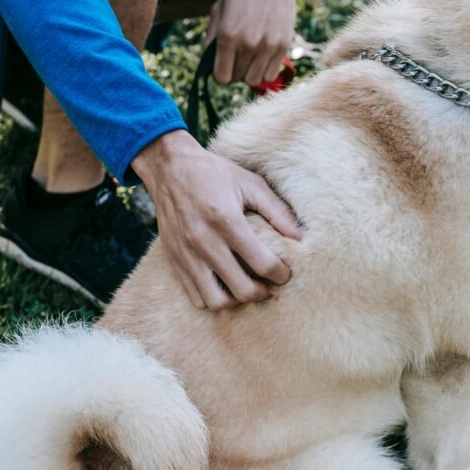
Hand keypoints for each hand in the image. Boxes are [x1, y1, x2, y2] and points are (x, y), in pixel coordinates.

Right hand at [131, 130, 301, 310]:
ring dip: (236, 301)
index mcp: (226, 221)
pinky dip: (213, 298)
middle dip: (263, 293)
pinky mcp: (175, 261)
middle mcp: (204, 242)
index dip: (280, 274)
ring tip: (247, 288)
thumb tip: (300, 237)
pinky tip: (225, 285)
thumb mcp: (250, 183)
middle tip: (270, 286)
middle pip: (241, 289)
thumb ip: (277, 211)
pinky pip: (195, 296)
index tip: (285, 273)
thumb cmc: (214, 173)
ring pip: (215, 301)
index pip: (262, 263)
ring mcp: (187, 255)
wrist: (169, 168)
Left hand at [206, 0, 302, 86]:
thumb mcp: (218, 10)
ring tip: (247, 58)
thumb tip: (208, 65)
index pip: (220, 76)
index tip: (220, 66)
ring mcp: (268, 46)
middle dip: (232, 72)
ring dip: (248, 73)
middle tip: (234, 58)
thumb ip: (210, 39)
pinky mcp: (283, 46)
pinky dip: (264, 70)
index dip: (218, 73)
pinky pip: (270, 75)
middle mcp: (248, 44)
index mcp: (228, 35)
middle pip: (236, 78)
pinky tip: (261, 57)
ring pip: (254, 80)